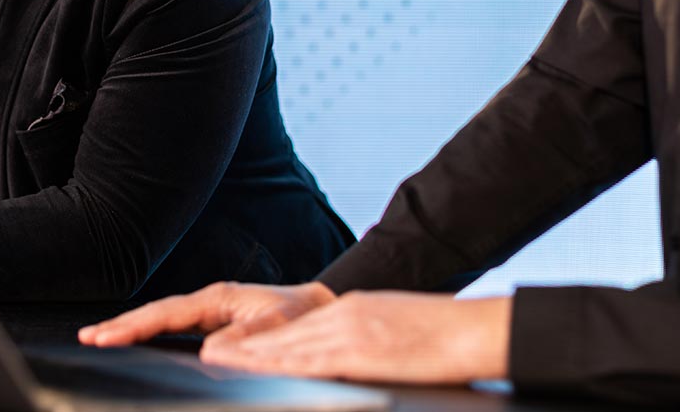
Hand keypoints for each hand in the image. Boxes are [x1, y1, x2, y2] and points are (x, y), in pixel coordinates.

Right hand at [79, 280, 335, 346]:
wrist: (318, 308)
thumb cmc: (301, 316)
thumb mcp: (278, 326)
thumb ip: (246, 338)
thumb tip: (209, 352)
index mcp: (219, 299)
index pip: (168, 313)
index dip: (136, 325)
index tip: (107, 336)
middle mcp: (210, 302)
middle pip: (158, 313)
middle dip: (123, 324)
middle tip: (88, 337)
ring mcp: (210, 311)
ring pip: (164, 319)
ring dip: (133, 328)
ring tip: (101, 339)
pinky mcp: (214, 322)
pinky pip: (176, 327)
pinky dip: (152, 332)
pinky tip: (138, 341)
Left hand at [200, 290, 512, 384]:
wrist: (471, 328)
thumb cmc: (441, 336)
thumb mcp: (393, 330)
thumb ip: (365, 341)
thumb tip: (350, 358)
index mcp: (352, 311)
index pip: (297, 328)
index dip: (261, 339)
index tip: (232, 346)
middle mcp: (343, 316)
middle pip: (283, 334)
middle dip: (244, 346)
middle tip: (208, 352)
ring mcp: (349, 332)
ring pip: (288, 345)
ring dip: (249, 355)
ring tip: (216, 359)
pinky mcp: (359, 350)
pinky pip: (311, 359)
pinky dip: (278, 363)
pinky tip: (258, 368)